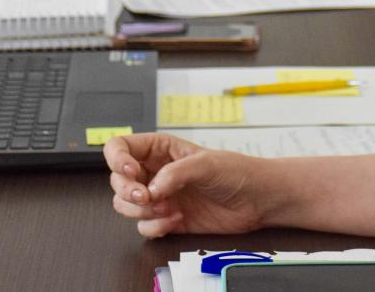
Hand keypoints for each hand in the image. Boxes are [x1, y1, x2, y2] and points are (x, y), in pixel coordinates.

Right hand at [105, 133, 271, 237]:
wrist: (257, 200)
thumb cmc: (236, 172)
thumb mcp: (206, 163)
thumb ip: (176, 173)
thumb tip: (152, 187)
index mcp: (160, 149)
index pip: (120, 147)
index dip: (117, 159)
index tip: (131, 171)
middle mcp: (155, 172)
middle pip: (117, 180)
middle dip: (129, 191)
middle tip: (149, 196)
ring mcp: (159, 196)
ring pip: (125, 205)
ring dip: (140, 210)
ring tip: (167, 207)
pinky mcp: (166, 219)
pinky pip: (143, 226)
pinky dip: (155, 226)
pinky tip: (176, 219)